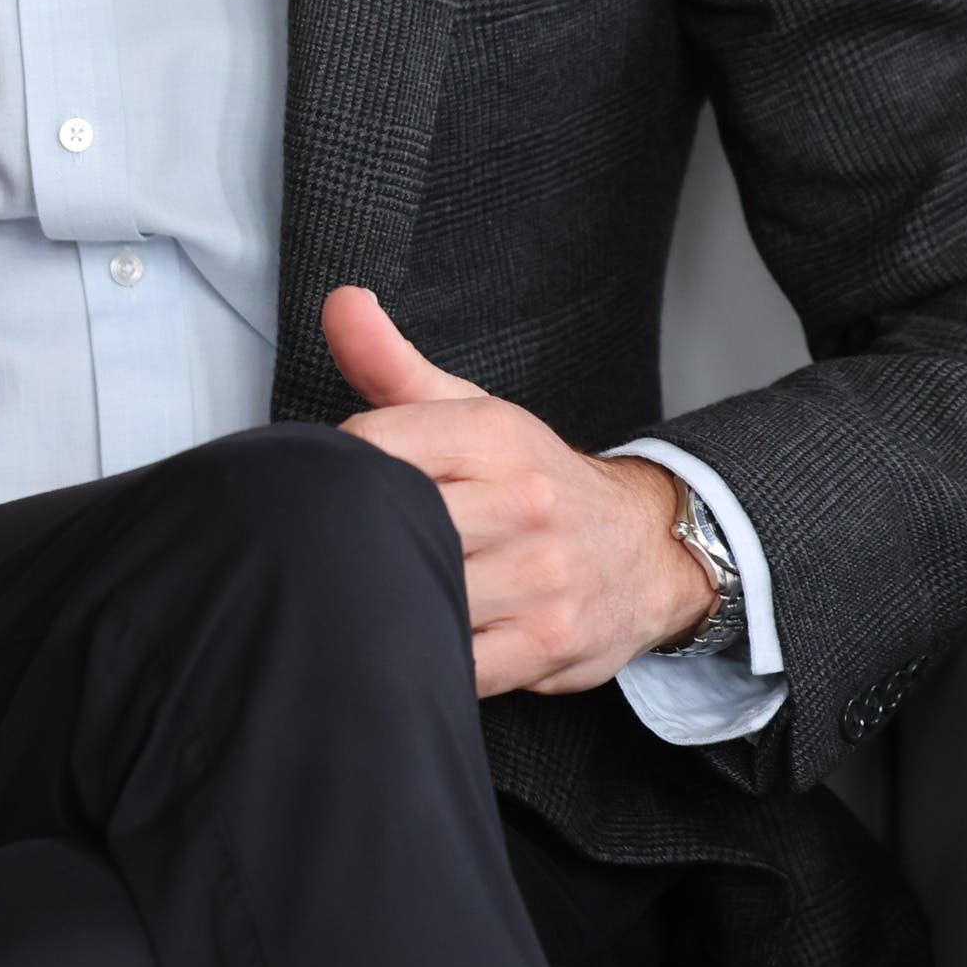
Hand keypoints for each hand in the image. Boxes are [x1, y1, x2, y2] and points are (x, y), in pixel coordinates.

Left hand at [326, 284, 713, 696]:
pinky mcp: (545, 644)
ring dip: (379, 600)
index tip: (322, 489)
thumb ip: (391, 363)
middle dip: (347, 539)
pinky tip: (403, 640)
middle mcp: (522, 502)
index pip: (374, 445)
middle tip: (321, 552)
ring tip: (354, 595)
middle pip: (396, 522)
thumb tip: (341, 303)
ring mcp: (537, 578)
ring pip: (423, 593)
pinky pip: (458, 663)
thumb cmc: (533, 480)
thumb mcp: (470, 412)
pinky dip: (423, 655)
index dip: (329, 471)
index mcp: (493, 435)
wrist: (645, 548)